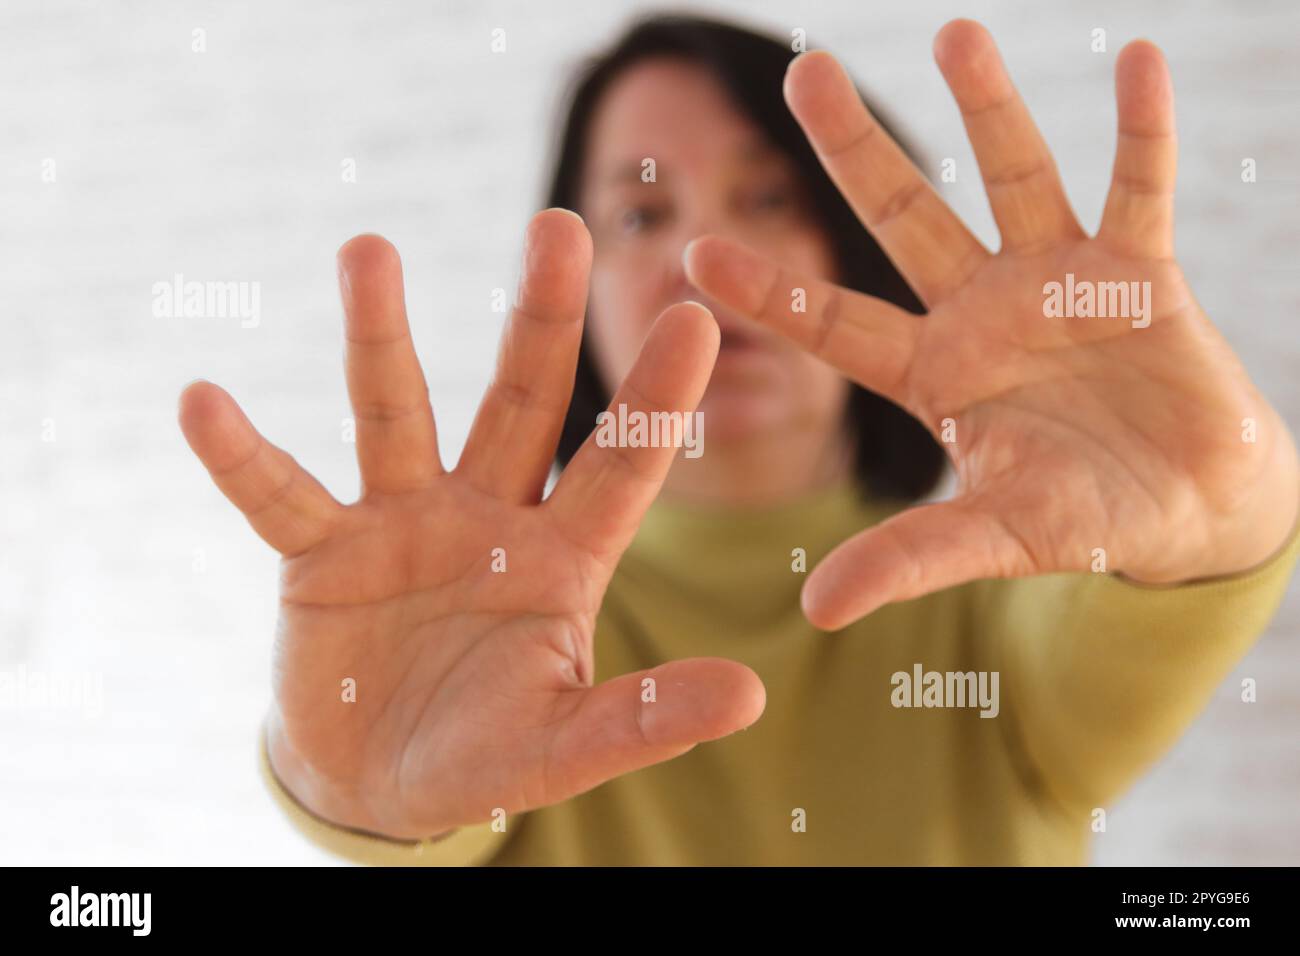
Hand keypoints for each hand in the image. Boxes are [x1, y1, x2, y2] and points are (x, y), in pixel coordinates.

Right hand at [179, 211, 763, 838]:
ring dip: (380, 336)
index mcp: (561, 557)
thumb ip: (645, 721)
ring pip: (395, 413)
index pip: (620, 464)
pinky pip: (280, 495)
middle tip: (558, 223)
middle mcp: (487, 517)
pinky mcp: (322, 552)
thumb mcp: (565, 745)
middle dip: (539, 318)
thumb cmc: (486, 756)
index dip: (655, 397)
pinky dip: (242, 457)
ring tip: (370, 247)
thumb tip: (752, 699)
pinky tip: (202, 401)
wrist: (379, 782)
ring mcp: (402, 524)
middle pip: (521, 402)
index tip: (696, 317)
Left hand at [685, 20, 1298, 629]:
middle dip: (853, 152)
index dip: (769, 291)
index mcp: (932, 372)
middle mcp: (981, 311)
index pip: (832, 323)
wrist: (1189, 509)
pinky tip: (1134, 58)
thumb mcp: (992, 537)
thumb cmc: (1082, 520)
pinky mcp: (1140, 271)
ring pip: (1012, 178)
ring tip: (951, 32)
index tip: (695, 250)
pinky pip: (1138, 186)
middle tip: (799, 72)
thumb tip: (812, 611)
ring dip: (987, 109)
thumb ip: (910, 557)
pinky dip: (1140, 130)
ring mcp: (1057, 281)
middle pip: (903, 219)